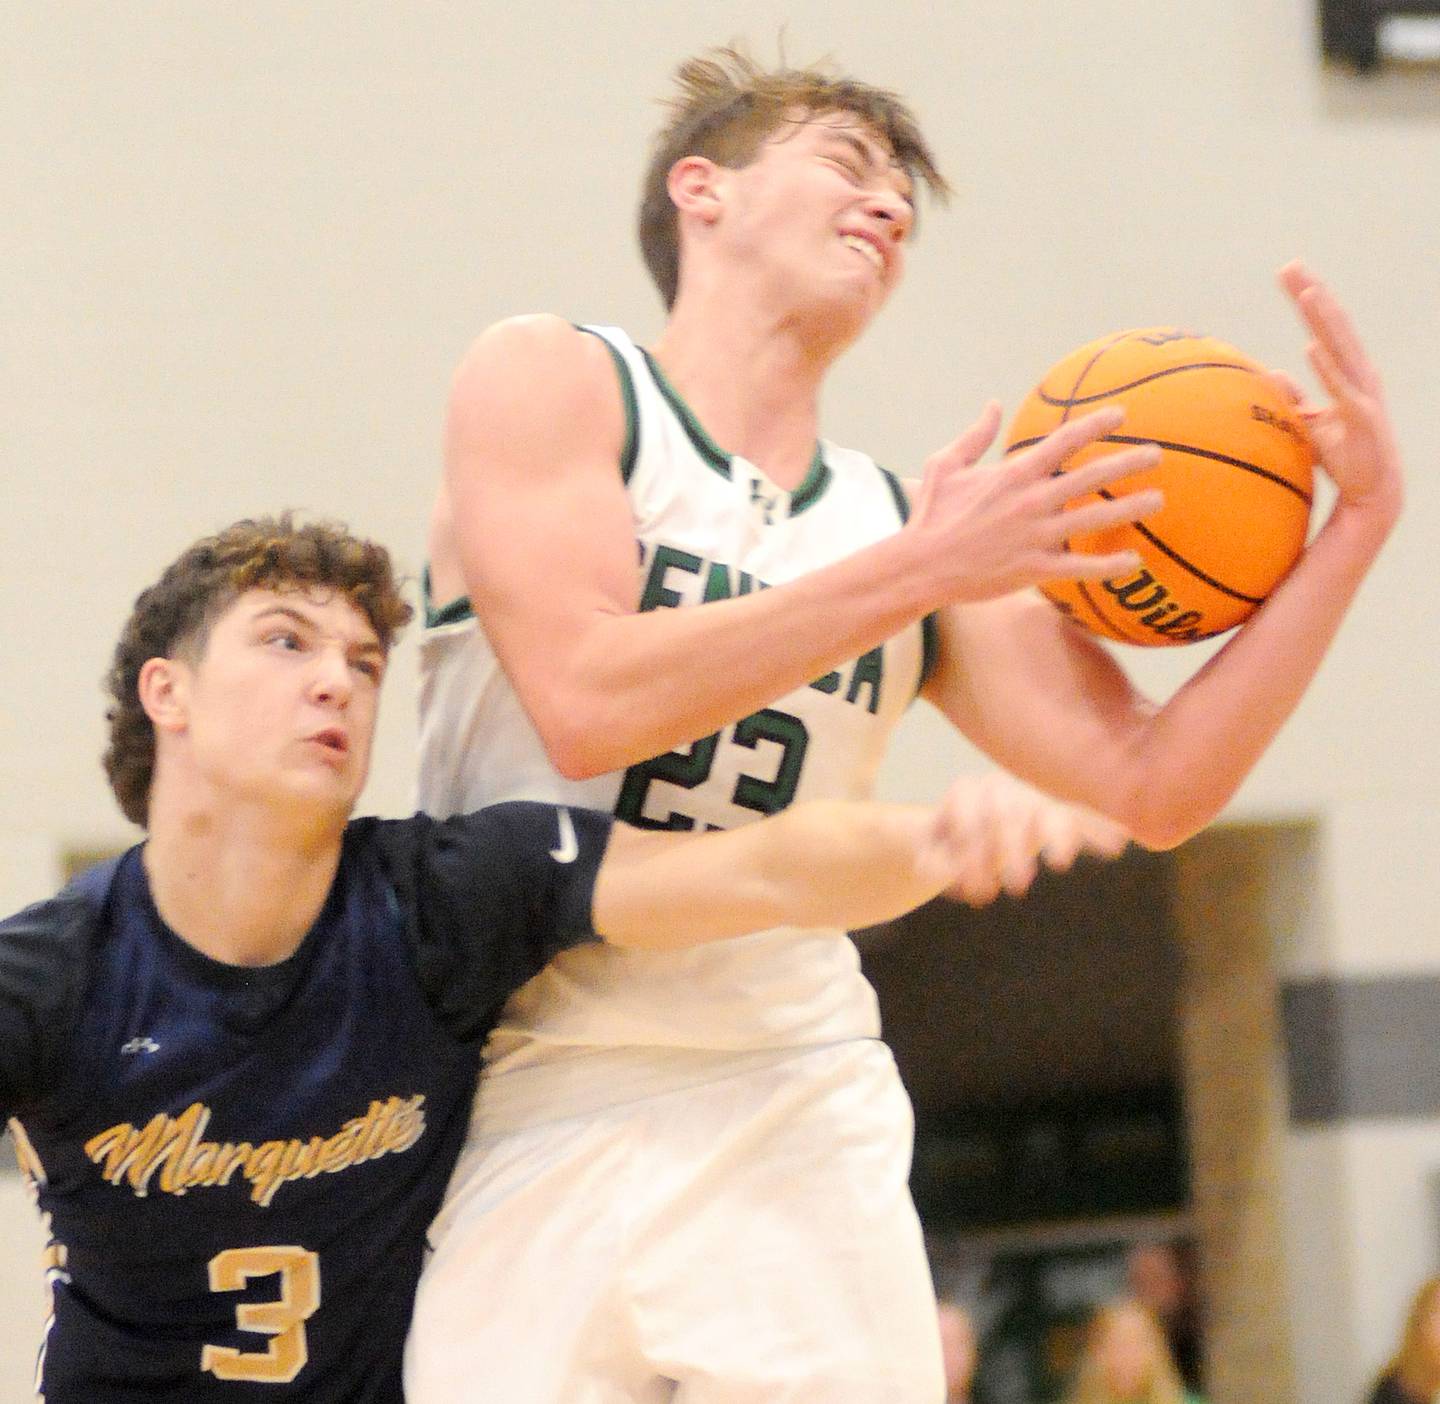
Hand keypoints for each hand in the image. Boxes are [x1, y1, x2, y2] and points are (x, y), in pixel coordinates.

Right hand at [905, 403, 1164, 604]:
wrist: (919, 565)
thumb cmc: (930, 516)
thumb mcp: (945, 465)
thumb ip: (975, 436)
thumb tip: (994, 406)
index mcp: (1013, 473)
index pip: (1065, 441)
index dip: (1097, 424)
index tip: (1122, 415)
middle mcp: (1031, 500)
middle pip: (1092, 476)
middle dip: (1129, 462)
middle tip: (1156, 455)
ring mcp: (1036, 536)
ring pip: (1095, 519)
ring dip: (1131, 508)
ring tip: (1157, 501)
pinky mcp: (1035, 569)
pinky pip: (1081, 567)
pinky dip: (1110, 565)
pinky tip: (1134, 560)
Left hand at [916, 772, 1129, 905]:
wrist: (970, 821)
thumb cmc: (949, 840)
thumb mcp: (931, 848)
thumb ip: (930, 859)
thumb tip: (934, 872)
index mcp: (966, 791)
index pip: (968, 819)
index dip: (971, 855)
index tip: (976, 892)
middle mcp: (1000, 788)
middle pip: (1007, 816)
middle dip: (1011, 852)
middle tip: (1016, 887)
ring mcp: (1030, 797)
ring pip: (1046, 812)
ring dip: (1054, 838)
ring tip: (1059, 862)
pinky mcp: (1056, 810)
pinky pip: (1079, 819)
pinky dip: (1097, 830)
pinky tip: (1118, 843)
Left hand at [1276, 261, 1402, 526]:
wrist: (1369, 491)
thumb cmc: (1343, 454)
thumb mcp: (1309, 422)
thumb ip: (1292, 398)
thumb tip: (1270, 375)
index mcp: (1345, 372)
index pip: (1322, 327)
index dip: (1307, 298)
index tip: (1287, 271)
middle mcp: (1357, 374)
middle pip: (1332, 327)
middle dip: (1313, 295)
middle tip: (1291, 266)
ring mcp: (1362, 393)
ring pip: (1341, 349)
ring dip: (1323, 320)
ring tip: (1308, 293)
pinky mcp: (1362, 416)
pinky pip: (1341, 388)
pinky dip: (1327, 367)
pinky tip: (1312, 347)